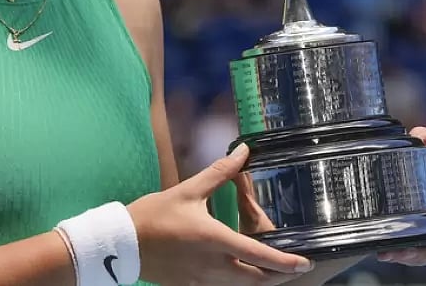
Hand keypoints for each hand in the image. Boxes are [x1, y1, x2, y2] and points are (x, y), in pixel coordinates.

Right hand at [128, 143, 313, 284]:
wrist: (120, 244)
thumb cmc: (154, 215)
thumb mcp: (189, 190)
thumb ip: (220, 173)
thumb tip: (244, 152)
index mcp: (216, 241)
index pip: (260, 256)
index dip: (286, 262)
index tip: (305, 262)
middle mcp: (213, 267)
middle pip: (257, 280)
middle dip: (279, 276)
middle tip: (293, 267)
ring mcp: (202, 281)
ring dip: (259, 280)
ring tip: (272, 269)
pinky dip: (237, 283)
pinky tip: (238, 272)